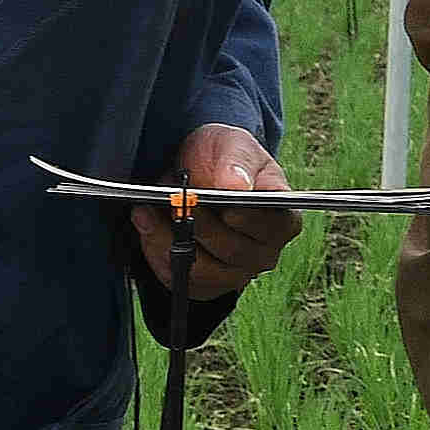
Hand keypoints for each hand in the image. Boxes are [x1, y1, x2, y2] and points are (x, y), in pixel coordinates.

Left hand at [125, 124, 294, 328]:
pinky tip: (148, 227)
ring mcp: (234, 273)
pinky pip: (178, 278)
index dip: (248, 219)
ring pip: (201, 270)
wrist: (195, 171)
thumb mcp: (233, 144)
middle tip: (176, 200)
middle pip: (232, 251)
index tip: (225, 206)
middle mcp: (263, 253)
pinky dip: (158, 252)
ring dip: (169, 240)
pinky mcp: (204, 284)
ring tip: (147, 211)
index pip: (274, 228)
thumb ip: (237, 162)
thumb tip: (237, 186)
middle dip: (199, 224)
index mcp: (283, 220)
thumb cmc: (224, 158)